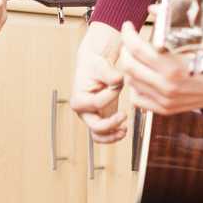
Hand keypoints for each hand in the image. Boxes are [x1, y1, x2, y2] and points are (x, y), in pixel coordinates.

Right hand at [70, 22, 126, 143]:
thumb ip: (109, 74)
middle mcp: (83, 111)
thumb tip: (118, 78)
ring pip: (99, 135)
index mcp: (78, 98)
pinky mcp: (101, 118)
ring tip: (123, 130)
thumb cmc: (93, 66)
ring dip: (111, 136)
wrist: (94, 67)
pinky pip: (105, 134)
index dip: (110, 96)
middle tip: (123, 115)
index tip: (118, 84)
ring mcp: (92, 116)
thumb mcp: (100, 67)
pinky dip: (113, 135)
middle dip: (110, 124)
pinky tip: (123, 129)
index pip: (96, 103)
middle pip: (95, 126)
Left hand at [118, 21, 202, 114]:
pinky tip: (143, 76)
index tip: (128, 26)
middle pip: (129, 65)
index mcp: (174, 67)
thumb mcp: (196, 40)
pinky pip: (137, 98)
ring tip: (137, 56)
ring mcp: (165, 100)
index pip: (137, 48)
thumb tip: (151, 8)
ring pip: (131, 81)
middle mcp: (167, 86)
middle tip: (130, 40)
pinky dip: (135, 86)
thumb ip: (170, 24)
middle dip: (125, 48)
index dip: (128, 34)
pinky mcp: (165, 109)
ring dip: (130, 65)